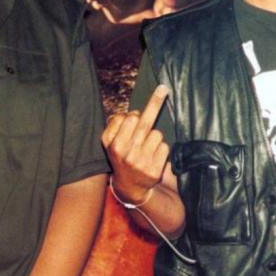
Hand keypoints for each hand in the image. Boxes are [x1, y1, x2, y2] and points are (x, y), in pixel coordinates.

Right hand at [102, 84, 170, 203]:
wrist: (129, 186)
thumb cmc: (121, 155)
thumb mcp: (110, 141)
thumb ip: (116, 123)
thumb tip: (134, 113)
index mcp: (113, 144)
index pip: (128, 118)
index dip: (133, 116)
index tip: (137, 113)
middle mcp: (125, 153)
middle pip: (144, 121)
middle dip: (155, 101)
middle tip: (163, 88)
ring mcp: (140, 162)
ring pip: (156, 134)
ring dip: (154, 137)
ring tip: (146, 147)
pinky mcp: (154, 170)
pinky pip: (164, 147)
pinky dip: (161, 149)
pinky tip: (153, 156)